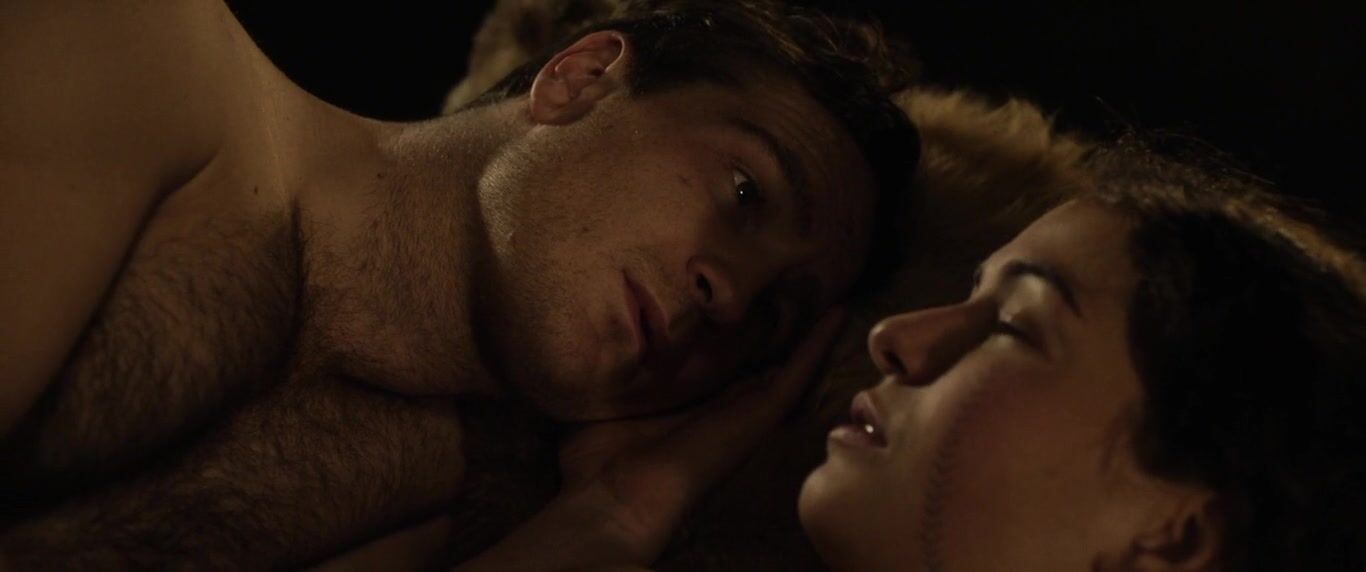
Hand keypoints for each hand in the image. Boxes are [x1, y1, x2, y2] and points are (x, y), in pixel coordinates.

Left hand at [554, 309, 848, 562]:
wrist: (613, 499)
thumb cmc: (597, 461)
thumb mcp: (600, 402)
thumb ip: (605, 376)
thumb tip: (586, 341)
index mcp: (687, 411)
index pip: (720, 373)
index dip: (737, 343)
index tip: (750, 307)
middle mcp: (720, 412)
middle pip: (759, 371)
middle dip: (781, 338)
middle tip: (806, 296)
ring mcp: (743, 416)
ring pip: (786, 370)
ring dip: (811, 337)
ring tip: (835, 301)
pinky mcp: (757, 417)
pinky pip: (794, 376)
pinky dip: (816, 346)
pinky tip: (837, 315)